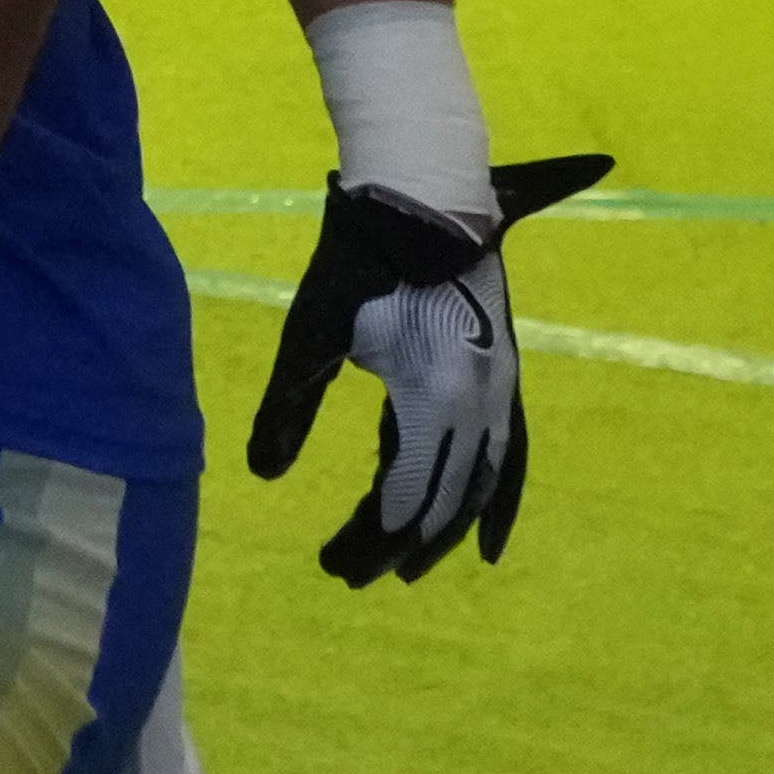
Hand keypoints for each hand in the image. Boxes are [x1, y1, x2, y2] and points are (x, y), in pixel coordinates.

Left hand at [246, 150, 611, 581]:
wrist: (426, 197)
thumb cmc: (358, 259)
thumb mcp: (313, 332)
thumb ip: (289, 404)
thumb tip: (263, 473)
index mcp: (434, 397)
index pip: (405, 493)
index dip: (372, 537)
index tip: (336, 566)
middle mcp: (479, 405)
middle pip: (441, 500)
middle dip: (397, 544)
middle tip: (350, 575)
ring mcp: (500, 393)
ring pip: (479, 487)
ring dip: (444, 532)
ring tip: (407, 569)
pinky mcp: (504, 379)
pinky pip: (511, 458)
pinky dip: (500, 505)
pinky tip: (487, 546)